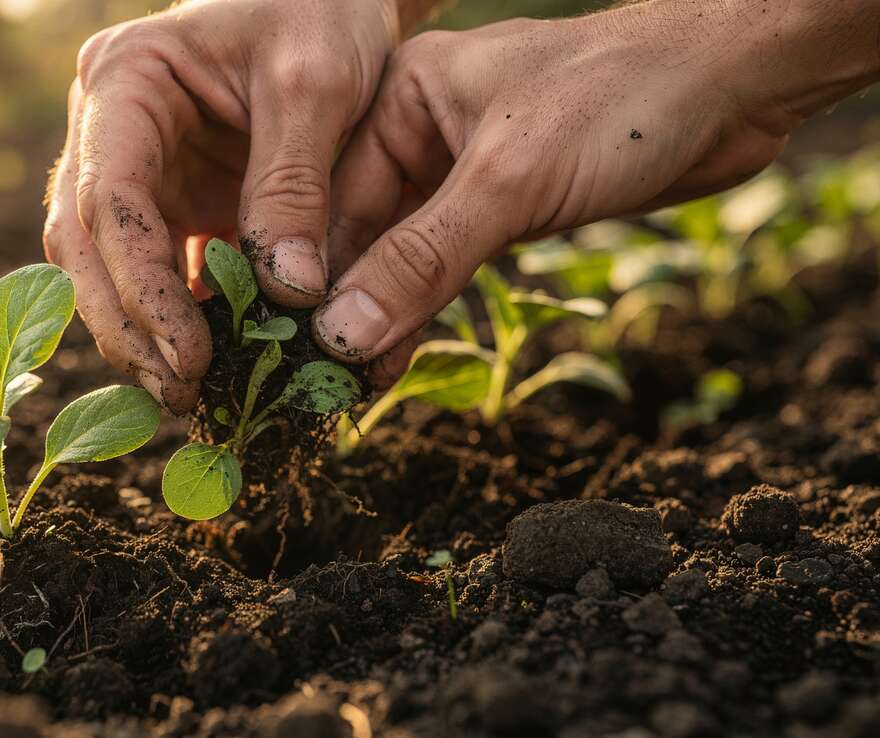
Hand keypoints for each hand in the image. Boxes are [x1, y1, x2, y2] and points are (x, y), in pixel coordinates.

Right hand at [44, 0, 431, 413]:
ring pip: (110, 267)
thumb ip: (293, 186)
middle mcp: (111, 129)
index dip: (139, 286)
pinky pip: (161, 269)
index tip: (188, 353)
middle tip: (178, 394)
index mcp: (124, 81)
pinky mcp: (176, 198)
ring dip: (142, 333)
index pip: (108, 199)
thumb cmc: (322, 10)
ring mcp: (139, 167)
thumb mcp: (316, 83)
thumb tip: (287, 296)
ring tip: (189, 395)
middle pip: (86, 245)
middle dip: (126, 325)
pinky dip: (180, 318)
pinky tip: (212, 364)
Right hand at [316, 0, 879, 386]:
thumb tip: (341, 335)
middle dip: (346, 304)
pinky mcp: (506, 203)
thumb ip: (421, 260)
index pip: (332, 199)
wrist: (733, 85)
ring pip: (405, 254)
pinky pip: (449, 263)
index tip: (295, 346)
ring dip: (386, 314)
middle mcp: (420, 130)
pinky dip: (429, 306)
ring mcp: (464, 168)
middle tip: (321, 378)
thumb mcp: (508, 180)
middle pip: (362, 231)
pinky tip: (403, 352)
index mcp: (399, 97)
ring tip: (357, 381)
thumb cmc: (619, 99)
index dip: (313, 277)